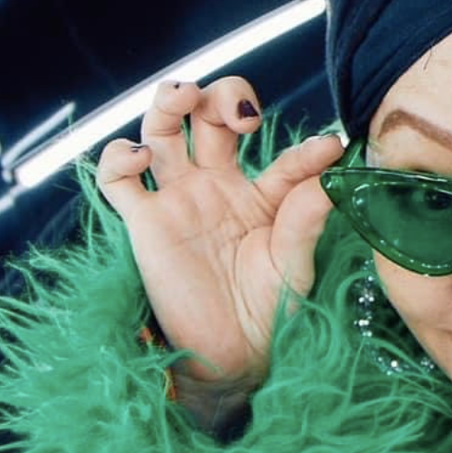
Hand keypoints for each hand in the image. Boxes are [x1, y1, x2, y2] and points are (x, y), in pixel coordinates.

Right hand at [97, 77, 344, 393]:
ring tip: (183, 96)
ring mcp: (180, 200)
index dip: (308, 151)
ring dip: (168, 101)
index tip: (329, 151)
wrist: (233, 357)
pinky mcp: (145, 223)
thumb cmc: (272, 311)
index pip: (288, 155)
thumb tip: (334, 161)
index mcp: (266, 194)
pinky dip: (120, 156)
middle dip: (223, 97)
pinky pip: (118, 179)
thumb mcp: (296, 260)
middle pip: (210, 117)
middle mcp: (220, 186)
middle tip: (240, 115)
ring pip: (162, 130)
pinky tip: (142, 158)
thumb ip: (308, 212)